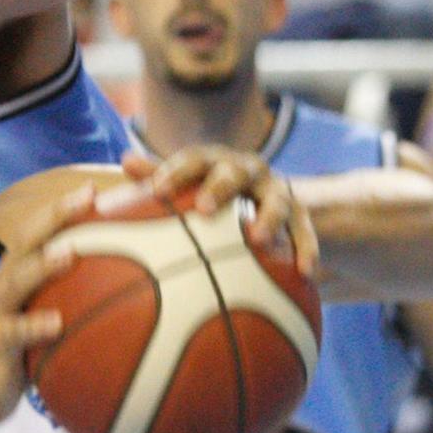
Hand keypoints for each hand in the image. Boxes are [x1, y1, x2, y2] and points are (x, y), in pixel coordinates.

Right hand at [0, 190, 81, 424]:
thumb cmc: (23, 352)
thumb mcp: (46, 318)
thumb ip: (72, 297)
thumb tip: (128, 287)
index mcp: (18, 274)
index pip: (40, 231)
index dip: (63, 207)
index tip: (95, 187)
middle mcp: (3, 284)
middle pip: (26, 240)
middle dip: (55, 215)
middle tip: (87, 197)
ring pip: (16, 279)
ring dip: (43, 264)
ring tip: (71, 252)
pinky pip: (14, 332)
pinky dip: (35, 325)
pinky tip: (57, 323)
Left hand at [122, 148, 318, 276]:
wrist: (266, 198)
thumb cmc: (212, 195)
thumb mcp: (188, 184)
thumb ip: (159, 176)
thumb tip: (126, 161)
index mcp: (215, 162)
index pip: (193, 160)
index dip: (175, 172)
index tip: (157, 190)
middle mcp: (248, 170)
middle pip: (235, 172)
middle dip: (221, 187)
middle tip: (204, 208)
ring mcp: (276, 191)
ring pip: (277, 200)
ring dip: (268, 218)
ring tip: (258, 240)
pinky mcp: (300, 214)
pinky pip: (305, 232)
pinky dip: (306, 249)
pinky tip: (305, 272)